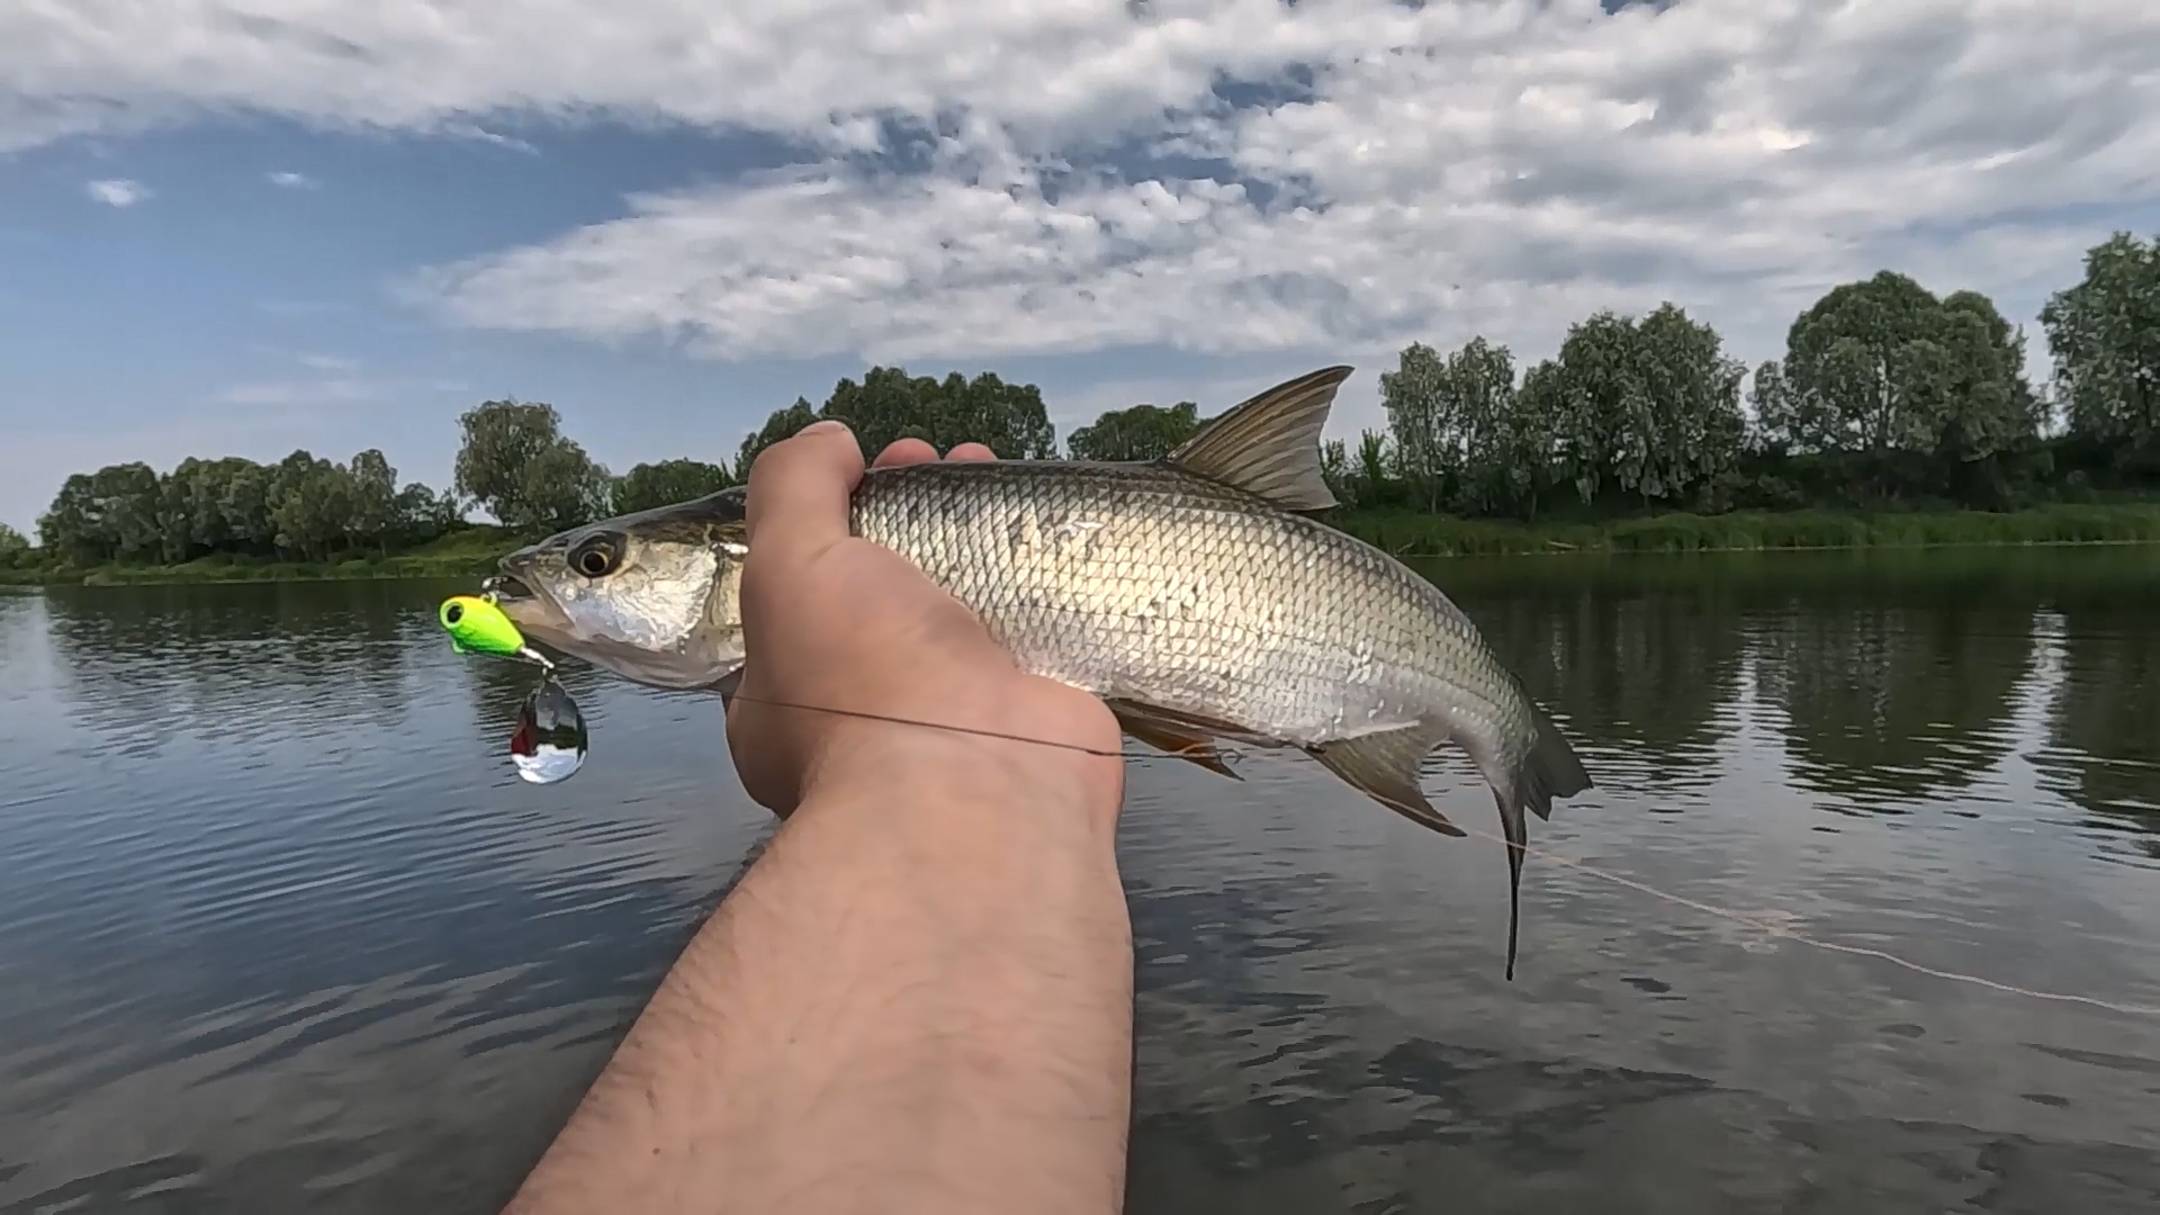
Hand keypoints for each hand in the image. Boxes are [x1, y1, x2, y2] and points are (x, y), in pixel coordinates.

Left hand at [725, 421, 1125, 827]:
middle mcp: (864, 714)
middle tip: (936, 459)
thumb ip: (794, 487)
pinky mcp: (1027, 714)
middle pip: (886, 586)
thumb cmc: (864, 678)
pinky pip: (1028, 631)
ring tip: (990, 469)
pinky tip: (1045, 527)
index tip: (867, 466)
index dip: (831, 516)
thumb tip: (828, 439)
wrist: (980, 783)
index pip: (799, 592)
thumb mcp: (790, 560)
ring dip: (974, 530)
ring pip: (959, 602)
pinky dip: (1037, 576)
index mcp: (783, 699)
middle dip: (909, 512)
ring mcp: (951, 719)